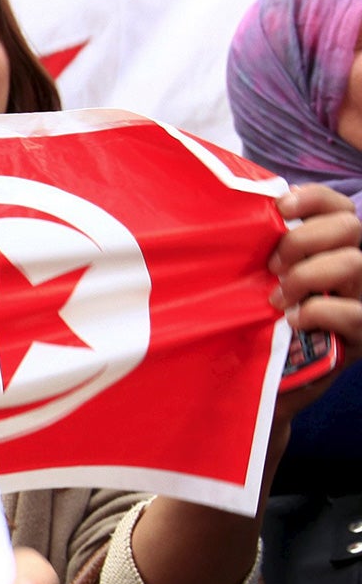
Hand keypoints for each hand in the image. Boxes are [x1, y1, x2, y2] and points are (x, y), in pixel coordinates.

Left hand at [270, 184, 361, 419]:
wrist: (261, 385)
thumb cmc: (253, 326)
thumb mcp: (254, 283)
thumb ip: (259, 251)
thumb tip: (235, 214)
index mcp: (328, 248)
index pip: (336, 205)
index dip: (312, 198)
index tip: (279, 208)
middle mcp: (350, 268)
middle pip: (350, 225)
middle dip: (304, 239)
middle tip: (272, 266)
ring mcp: (359, 299)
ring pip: (353, 263)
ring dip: (307, 275)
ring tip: (277, 298)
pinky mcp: (361, 334)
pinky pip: (353, 312)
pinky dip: (319, 311)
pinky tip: (293, 319)